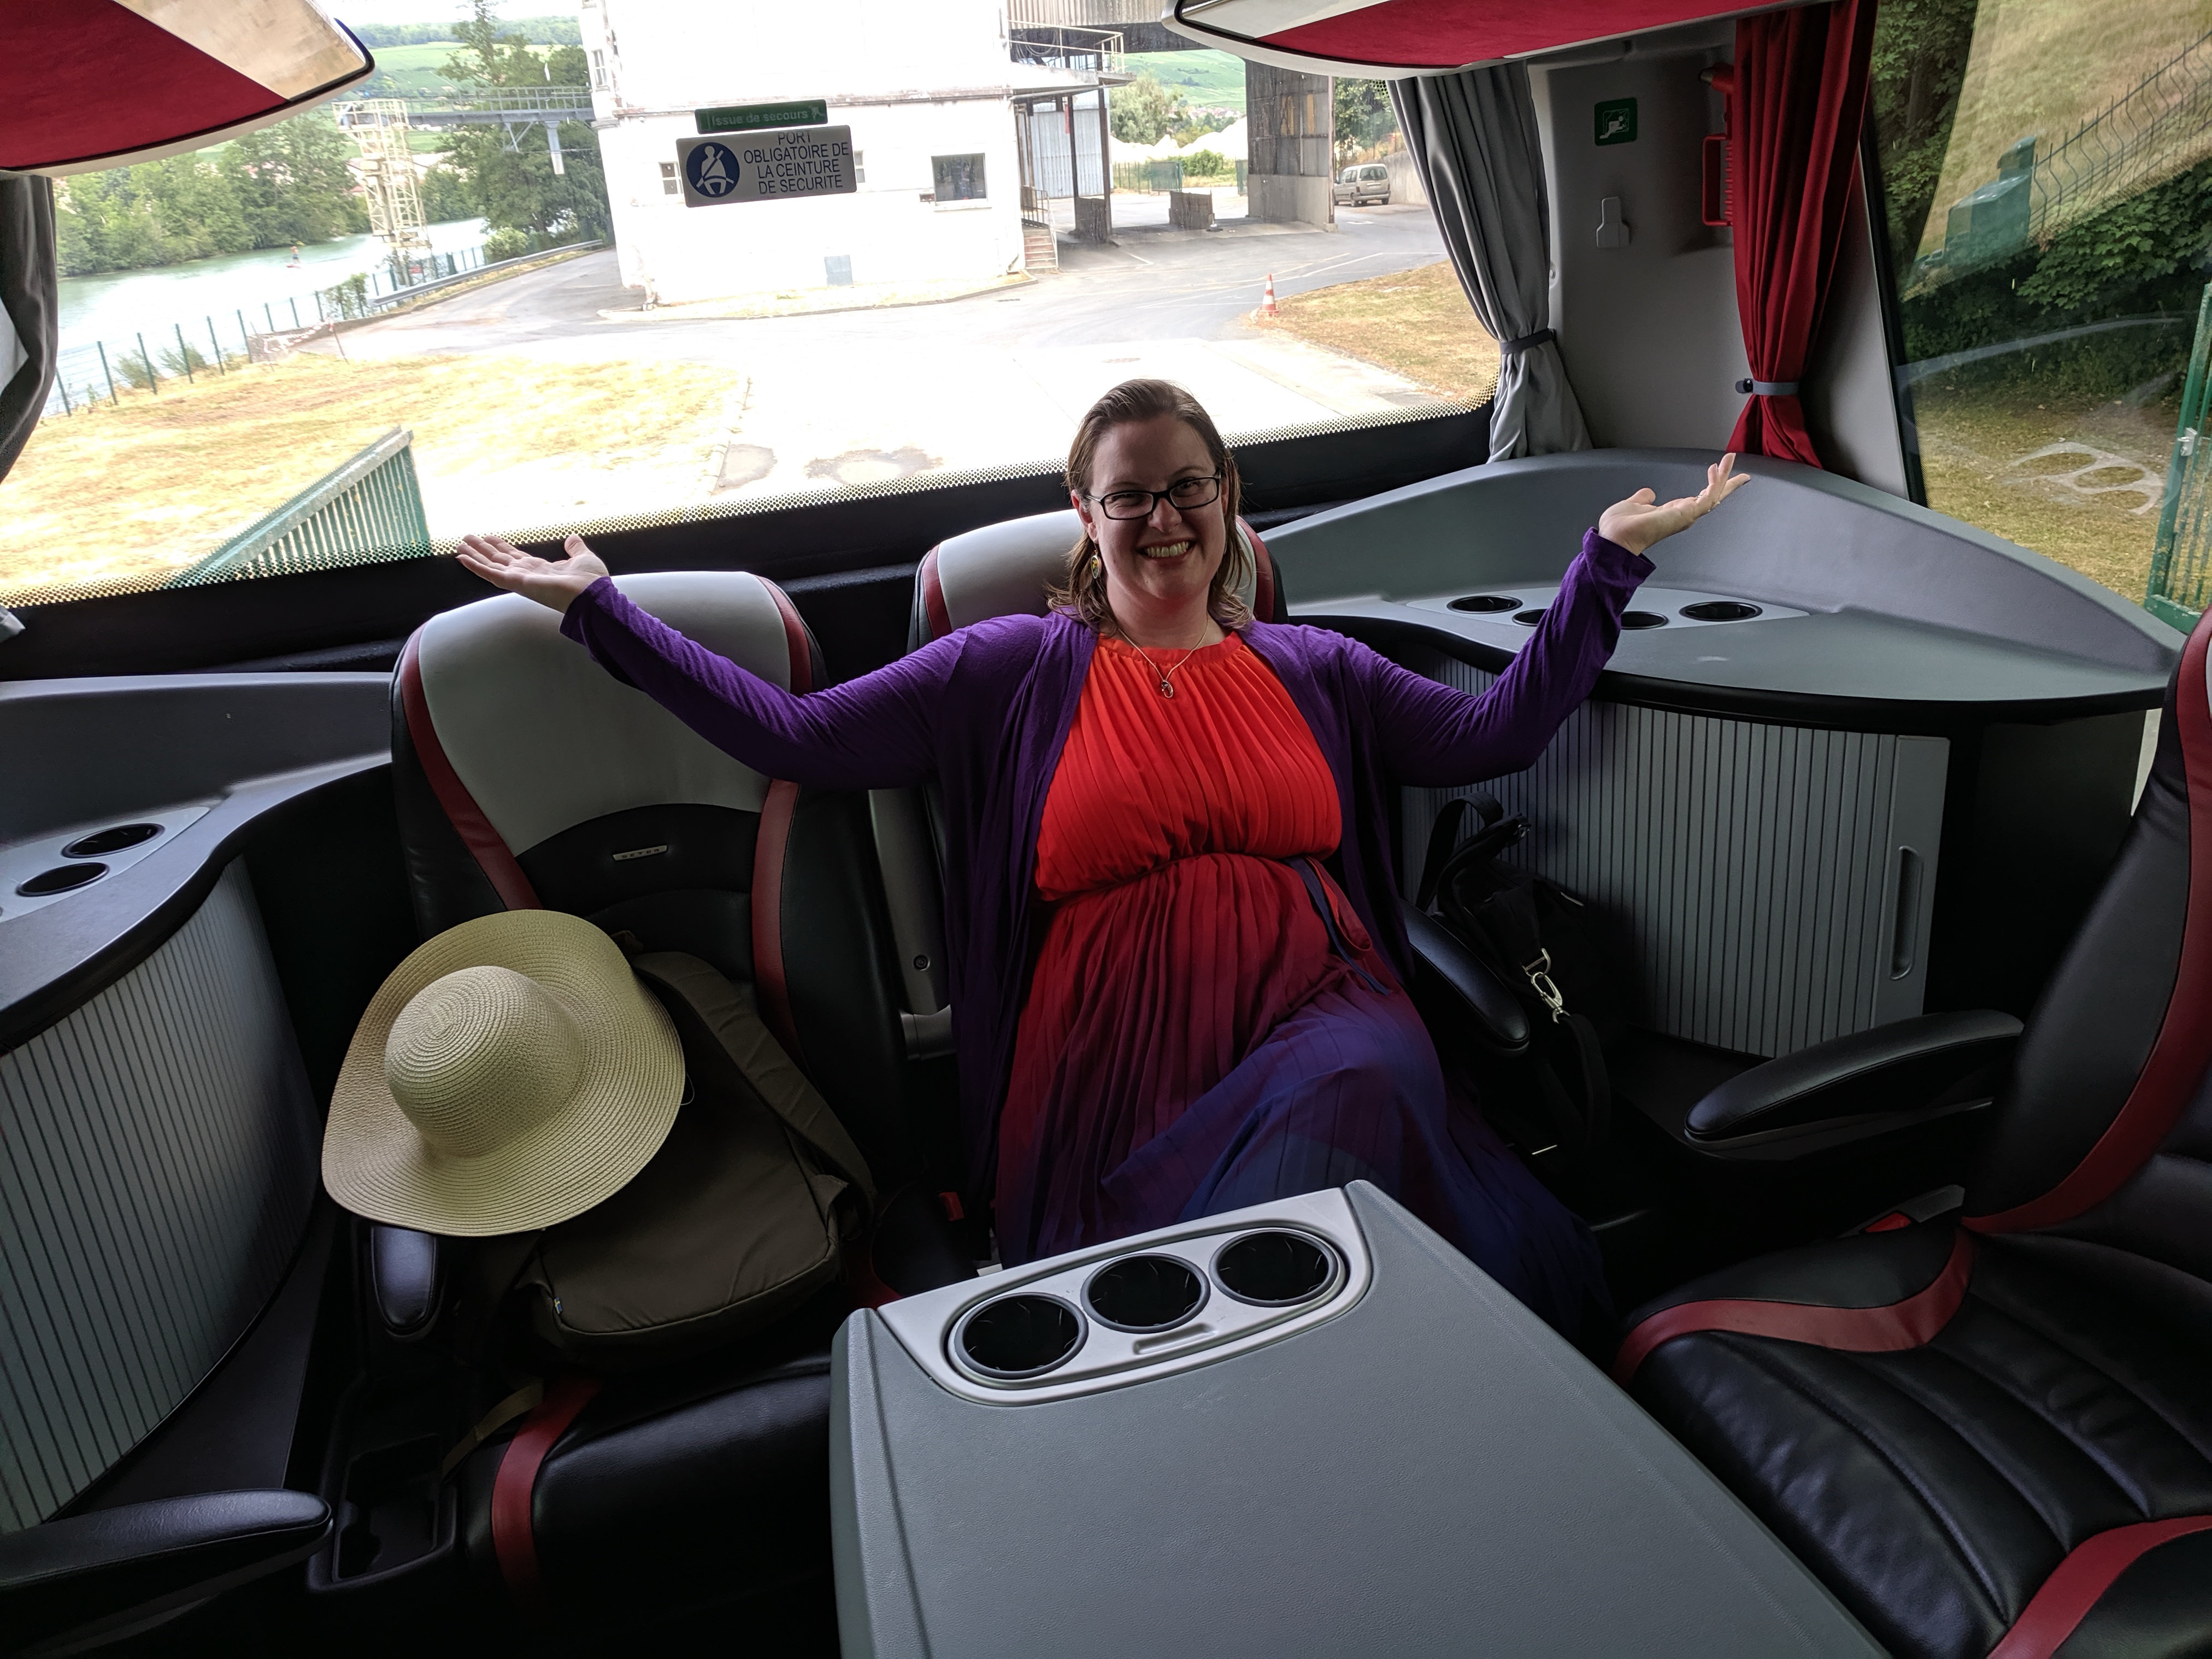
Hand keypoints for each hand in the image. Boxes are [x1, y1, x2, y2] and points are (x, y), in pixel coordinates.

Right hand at [455, 533, 608, 612]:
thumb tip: (571, 537)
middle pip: (499, 560)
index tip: (489, 537)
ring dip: (475, 556)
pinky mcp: (516, 584)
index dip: (502, 547)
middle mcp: (527, 575)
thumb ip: (575, 548)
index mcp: (541, 569)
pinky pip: (491, 574)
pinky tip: (462, 558)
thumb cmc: (591, 581)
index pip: (516, 557)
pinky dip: (476, 566)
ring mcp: (520, 580)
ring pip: (491, 566)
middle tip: (466, 539)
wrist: (592, 595)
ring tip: (459, 546)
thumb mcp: (583, 557)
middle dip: (483, 550)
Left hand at [1597, 454, 1749, 556]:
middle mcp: (1682, 515)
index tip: (1717, 471)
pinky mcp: (1686, 514)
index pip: (1698, 498)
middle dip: (1727, 484)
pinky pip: (1707, 497)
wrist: (1614, 538)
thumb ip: (1643, 499)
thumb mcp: (1634, 505)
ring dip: (1724, 477)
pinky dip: (1714, 483)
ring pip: (1714, 495)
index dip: (1710, 485)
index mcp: (1672, 512)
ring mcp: (1686, 516)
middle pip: (1713, 498)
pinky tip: (1716, 468)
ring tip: (1730, 458)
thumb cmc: (1620, 528)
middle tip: (1743, 473)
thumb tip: (1648, 493)